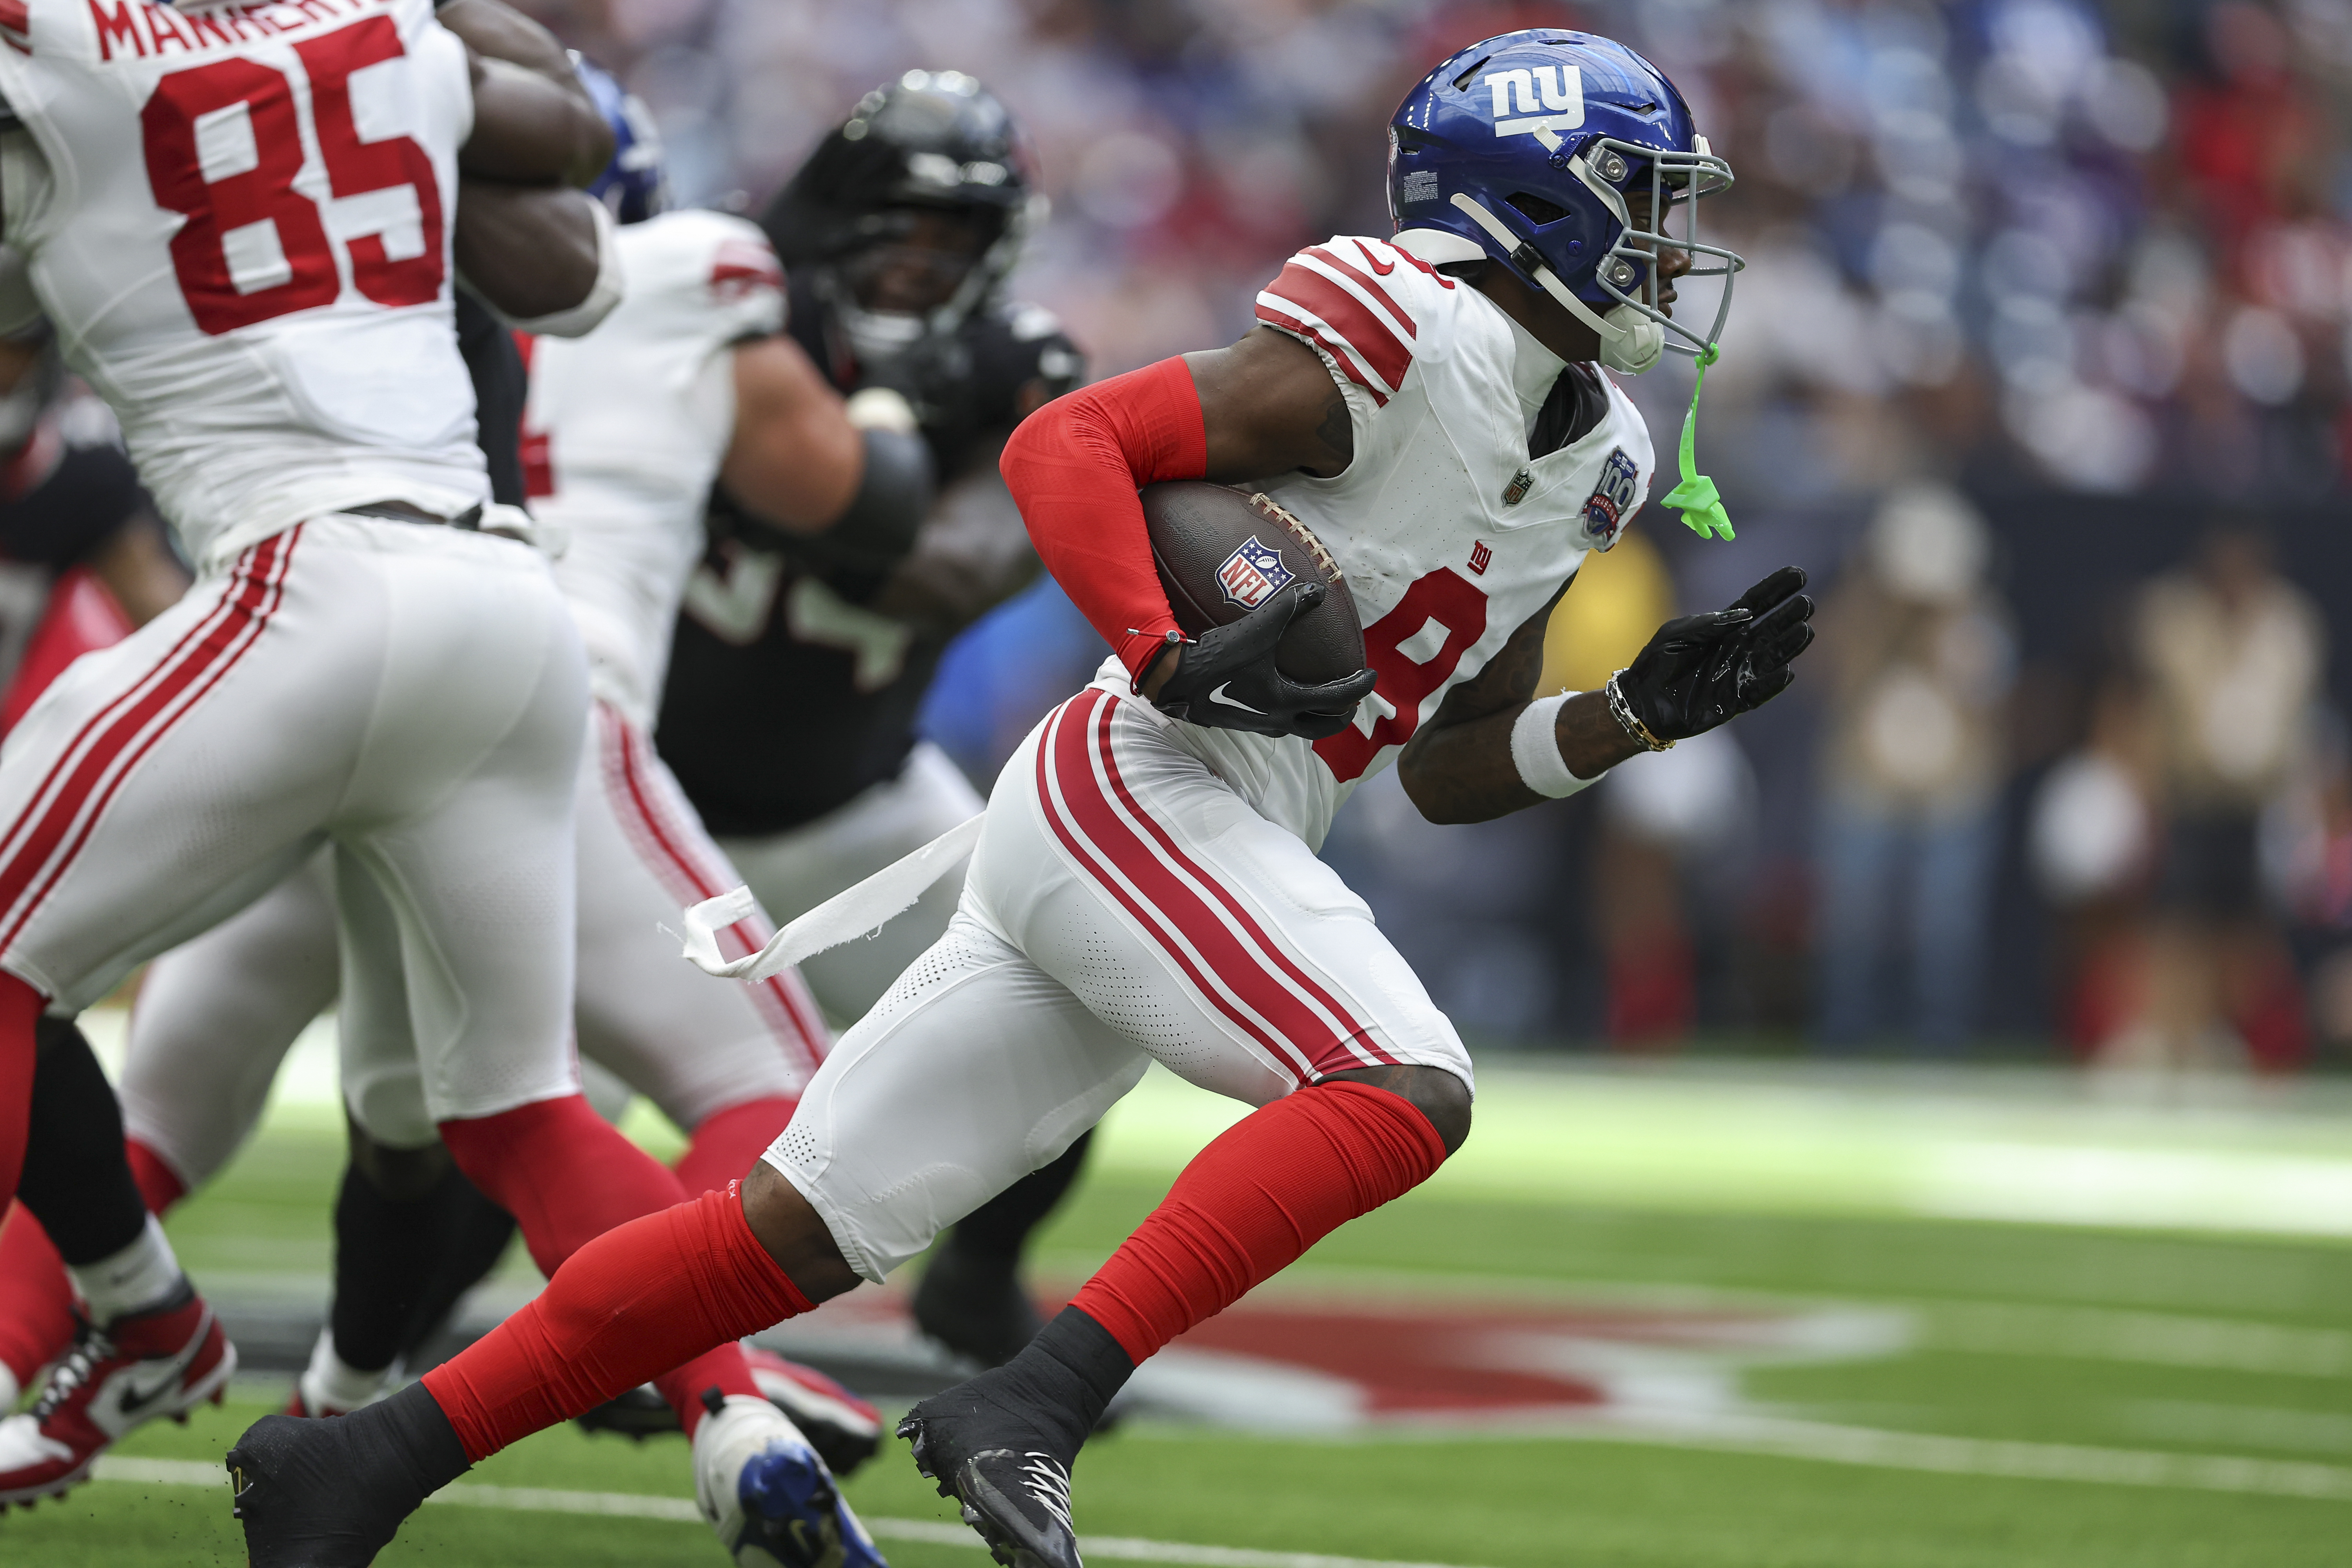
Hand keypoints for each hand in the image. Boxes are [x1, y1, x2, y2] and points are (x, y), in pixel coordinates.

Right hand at [1150, 581, 1378, 739]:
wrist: (1175, 681)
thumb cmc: (1218, 658)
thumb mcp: (1257, 629)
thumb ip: (1288, 608)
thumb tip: (1316, 591)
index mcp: (1286, 701)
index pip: (1336, 699)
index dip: (1359, 687)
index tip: (1370, 676)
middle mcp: (1276, 720)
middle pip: (1322, 728)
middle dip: (1342, 716)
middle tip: (1352, 701)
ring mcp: (1258, 725)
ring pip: (1298, 728)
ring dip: (1315, 717)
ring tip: (1321, 699)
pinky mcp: (1241, 721)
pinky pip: (1277, 722)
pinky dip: (1291, 713)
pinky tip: (1282, 695)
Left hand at [1615, 566, 1813, 741]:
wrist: (1641, 700)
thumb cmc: (1657, 661)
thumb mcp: (1677, 634)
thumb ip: (1708, 623)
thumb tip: (1744, 613)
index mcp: (1724, 628)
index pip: (1756, 604)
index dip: (1776, 589)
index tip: (1798, 575)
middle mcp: (1737, 649)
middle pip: (1770, 629)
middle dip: (1789, 616)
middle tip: (1807, 603)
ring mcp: (1738, 674)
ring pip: (1771, 658)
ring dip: (1789, 646)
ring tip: (1806, 630)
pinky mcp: (1734, 701)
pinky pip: (1758, 691)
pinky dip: (1773, 683)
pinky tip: (1788, 672)